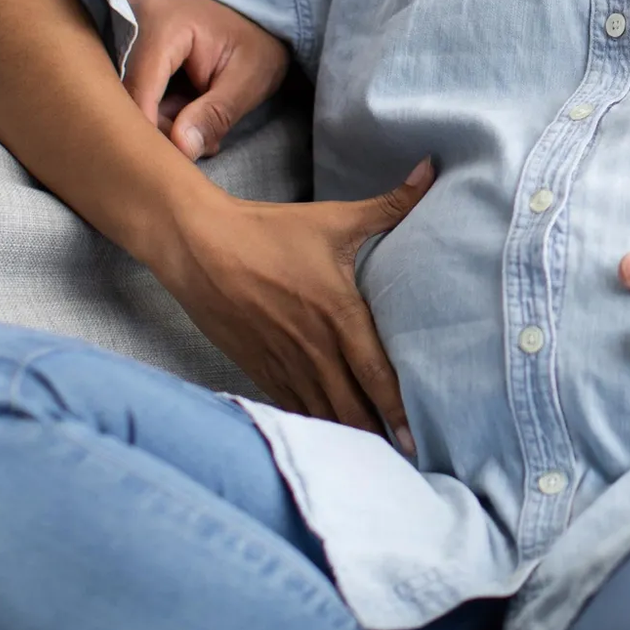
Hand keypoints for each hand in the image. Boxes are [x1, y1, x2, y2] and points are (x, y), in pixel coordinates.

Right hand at [123, 0, 290, 159]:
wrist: (246, 14)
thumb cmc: (251, 43)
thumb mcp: (248, 79)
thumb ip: (216, 114)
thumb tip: (181, 149)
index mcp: (161, 24)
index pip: (138, 92)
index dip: (153, 134)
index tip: (175, 163)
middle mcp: (127, 21)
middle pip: (122, 97)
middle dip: (159, 130)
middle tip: (199, 143)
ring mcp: (116, 30)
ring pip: (120, 97)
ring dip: (157, 121)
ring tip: (197, 124)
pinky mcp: (116, 44)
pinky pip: (122, 88)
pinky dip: (151, 109)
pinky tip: (182, 112)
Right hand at [155, 159, 434, 448]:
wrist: (198, 246)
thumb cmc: (269, 231)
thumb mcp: (335, 219)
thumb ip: (390, 204)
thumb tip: (431, 169)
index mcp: (337, 315)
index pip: (377, 374)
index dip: (399, 408)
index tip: (419, 435)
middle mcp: (313, 347)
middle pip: (352, 406)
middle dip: (379, 434)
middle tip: (407, 458)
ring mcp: (282, 363)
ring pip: (321, 413)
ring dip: (347, 437)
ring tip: (375, 460)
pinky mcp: (256, 368)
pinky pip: (291, 406)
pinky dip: (311, 425)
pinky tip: (327, 441)